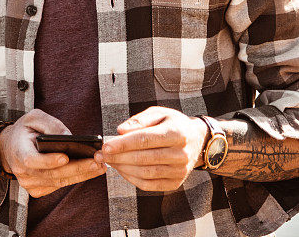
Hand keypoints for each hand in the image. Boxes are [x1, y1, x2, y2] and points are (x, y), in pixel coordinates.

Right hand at [0, 108, 105, 197]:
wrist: (9, 147)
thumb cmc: (24, 130)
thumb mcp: (33, 117)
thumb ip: (50, 124)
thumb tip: (69, 136)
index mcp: (19, 152)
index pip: (32, 160)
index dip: (49, 161)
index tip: (66, 157)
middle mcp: (23, 172)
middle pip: (52, 174)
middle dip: (76, 168)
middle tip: (96, 161)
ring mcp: (29, 184)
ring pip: (58, 182)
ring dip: (80, 175)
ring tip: (99, 166)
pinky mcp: (37, 190)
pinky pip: (58, 186)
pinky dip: (74, 179)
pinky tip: (89, 171)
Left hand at [94, 106, 208, 191]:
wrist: (197, 141)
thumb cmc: (173, 123)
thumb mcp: (159, 113)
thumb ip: (139, 120)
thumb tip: (120, 131)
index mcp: (176, 132)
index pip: (145, 139)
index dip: (123, 144)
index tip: (105, 146)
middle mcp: (180, 154)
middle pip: (143, 158)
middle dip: (118, 157)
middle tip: (101, 155)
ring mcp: (179, 171)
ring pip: (145, 173)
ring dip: (122, 168)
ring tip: (108, 161)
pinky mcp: (175, 183)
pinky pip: (149, 184)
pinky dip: (131, 179)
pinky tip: (121, 169)